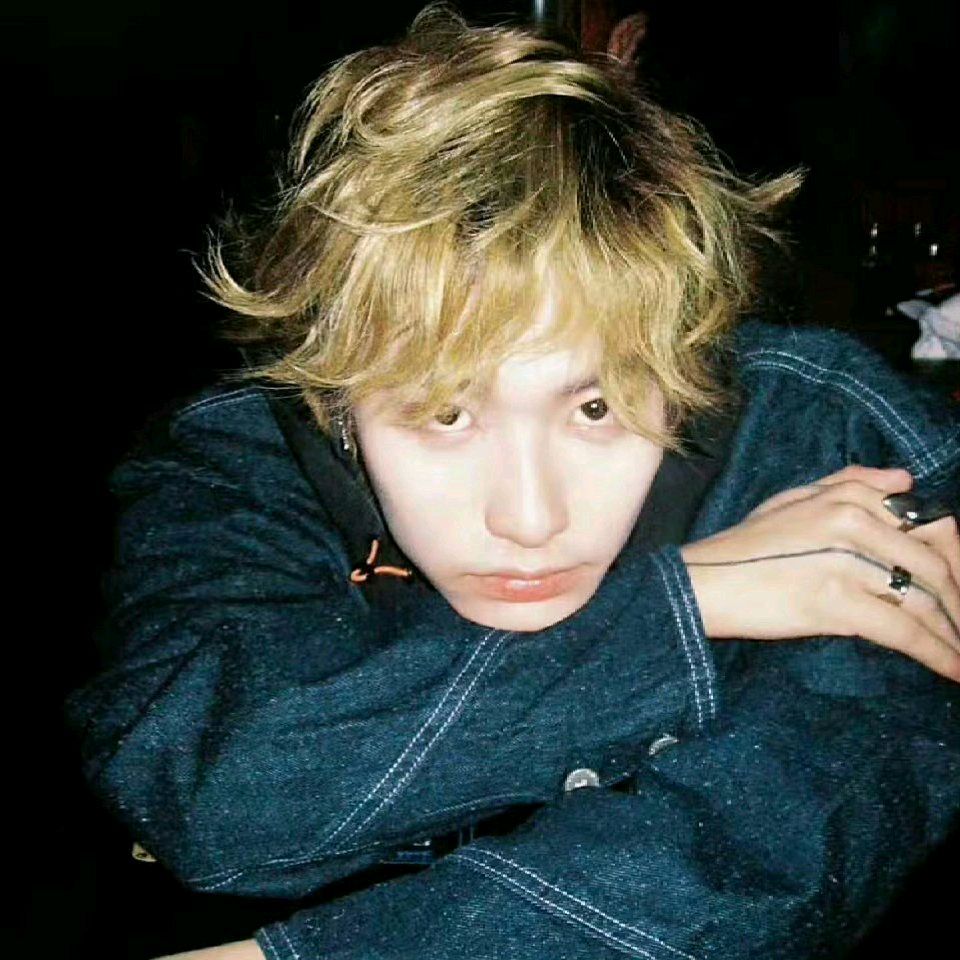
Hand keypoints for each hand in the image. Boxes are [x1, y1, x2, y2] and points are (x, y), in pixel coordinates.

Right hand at [679, 465, 959, 681]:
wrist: (702, 583)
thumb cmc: (741, 546)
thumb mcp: (790, 500)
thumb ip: (847, 483)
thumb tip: (906, 479)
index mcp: (845, 496)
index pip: (927, 518)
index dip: (954, 554)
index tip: (958, 586)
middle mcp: (852, 521)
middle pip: (935, 561)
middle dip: (959, 599)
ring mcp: (845, 561)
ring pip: (925, 600)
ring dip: (953, 634)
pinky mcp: (836, 602)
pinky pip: (903, 631)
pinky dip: (936, 654)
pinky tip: (953, 670)